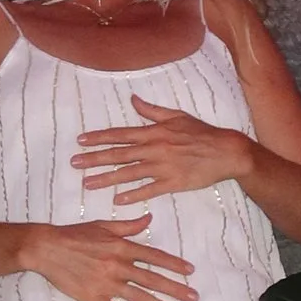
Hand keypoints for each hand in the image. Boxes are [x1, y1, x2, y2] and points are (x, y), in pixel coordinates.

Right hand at [19, 214, 199, 300]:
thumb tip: (149, 218)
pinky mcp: (93, 297)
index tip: (190, 272)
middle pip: (152, 279)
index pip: (154, 257)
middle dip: (175, 289)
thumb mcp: (103, 225)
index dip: (174, 264)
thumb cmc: (75, 235)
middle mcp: (117, 265)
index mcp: (121, 247)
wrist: (47, 248)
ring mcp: (106, 283)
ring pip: (139, 297)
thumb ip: (128, 226)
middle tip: (194, 297)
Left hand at [72, 93, 253, 203]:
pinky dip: (133, 195)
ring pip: (129, 173)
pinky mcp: (173, 183)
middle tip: (75, 163)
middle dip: (95, 159)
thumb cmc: (201, 132)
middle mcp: (154, 149)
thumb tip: (133, 100)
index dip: (99, 138)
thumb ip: (152, 111)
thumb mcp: (176, 116)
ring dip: (106, 178)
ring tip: (87, 184)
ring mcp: (163, 167)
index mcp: (154, 132)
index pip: (120, 135)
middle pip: (119, 154)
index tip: (81, 141)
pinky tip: (117, 200)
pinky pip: (149, 190)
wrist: (225, 151)